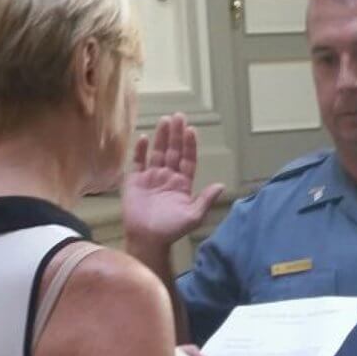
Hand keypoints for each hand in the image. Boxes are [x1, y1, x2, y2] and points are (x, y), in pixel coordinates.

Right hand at [122, 113, 224, 247]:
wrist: (147, 238)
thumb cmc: (172, 229)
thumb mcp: (193, 216)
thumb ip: (206, 200)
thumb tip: (221, 185)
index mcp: (182, 183)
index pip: (187, 159)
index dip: (189, 145)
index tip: (191, 130)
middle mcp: (168, 177)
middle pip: (173, 151)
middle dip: (176, 134)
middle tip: (178, 116)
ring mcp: (151, 177)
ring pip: (157, 153)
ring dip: (161, 137)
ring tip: (165, 120)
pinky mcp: (135, 181)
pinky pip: (138, 162)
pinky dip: (141, 150)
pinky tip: (145, 138)